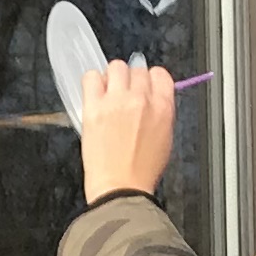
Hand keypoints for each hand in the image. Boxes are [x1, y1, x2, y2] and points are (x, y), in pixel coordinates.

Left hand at [79, 58, 174, 203]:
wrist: (121, 188)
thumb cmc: (142, 171)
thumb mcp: (165, 138)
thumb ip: (160, 112)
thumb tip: (152, 98)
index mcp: (163, 106)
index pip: (159, 74)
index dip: (150, 79)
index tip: (143, 86)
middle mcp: (141, 98)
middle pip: (137, 69)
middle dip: (131, 81)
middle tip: (124, 96)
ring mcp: (116, 101)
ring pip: (115, 67)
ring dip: (112, 78)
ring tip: (108, 94)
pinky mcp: (94, 107)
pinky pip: (91, 77)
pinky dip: (92, 82)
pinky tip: (94, 95)